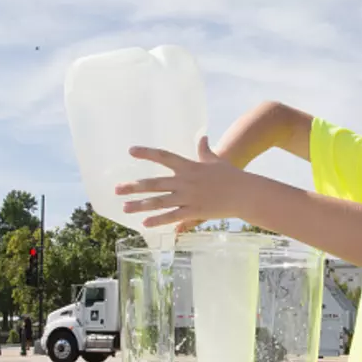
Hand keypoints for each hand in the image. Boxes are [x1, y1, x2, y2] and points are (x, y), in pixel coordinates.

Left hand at [115, 137, 251, 227]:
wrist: (245, 192)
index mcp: (188, 166)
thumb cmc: (232, 175)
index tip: (130, 151)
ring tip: (125, 208)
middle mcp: (184, 181)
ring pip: (159, 202)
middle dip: (133, 186)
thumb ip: (205, 150)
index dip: (146, 153)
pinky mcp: (194, 211)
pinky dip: (158, 220)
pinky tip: (145, 223)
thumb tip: (202, 137)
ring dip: (140, 205)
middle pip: (154, 183)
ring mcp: (188, 197)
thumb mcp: (216, 160)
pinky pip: (173, 216)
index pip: (163, 156)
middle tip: (116, 189)